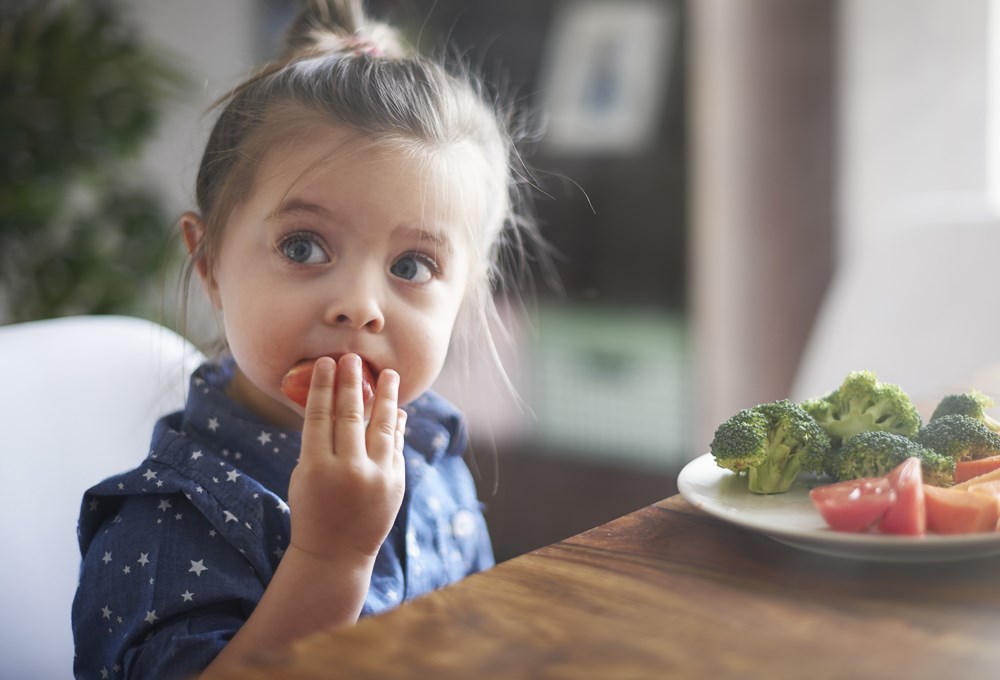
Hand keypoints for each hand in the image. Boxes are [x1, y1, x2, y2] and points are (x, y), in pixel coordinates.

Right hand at [286, 354, 405, 564]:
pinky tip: (397, 409)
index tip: (327, 363)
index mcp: (316, 467)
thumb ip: (320, 442)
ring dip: (386, 397)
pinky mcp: (395, 483)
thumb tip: (338, 404)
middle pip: (350, 415)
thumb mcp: (304, 475)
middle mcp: (348, 471)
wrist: (335, 553)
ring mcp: (376, 477)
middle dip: (352, 383)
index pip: (320, 416)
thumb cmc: (312, 508)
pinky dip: (397, 426)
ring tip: (389, 374)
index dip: (323, 386)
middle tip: (353, 358)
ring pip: (383, 427)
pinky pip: (396, 446)